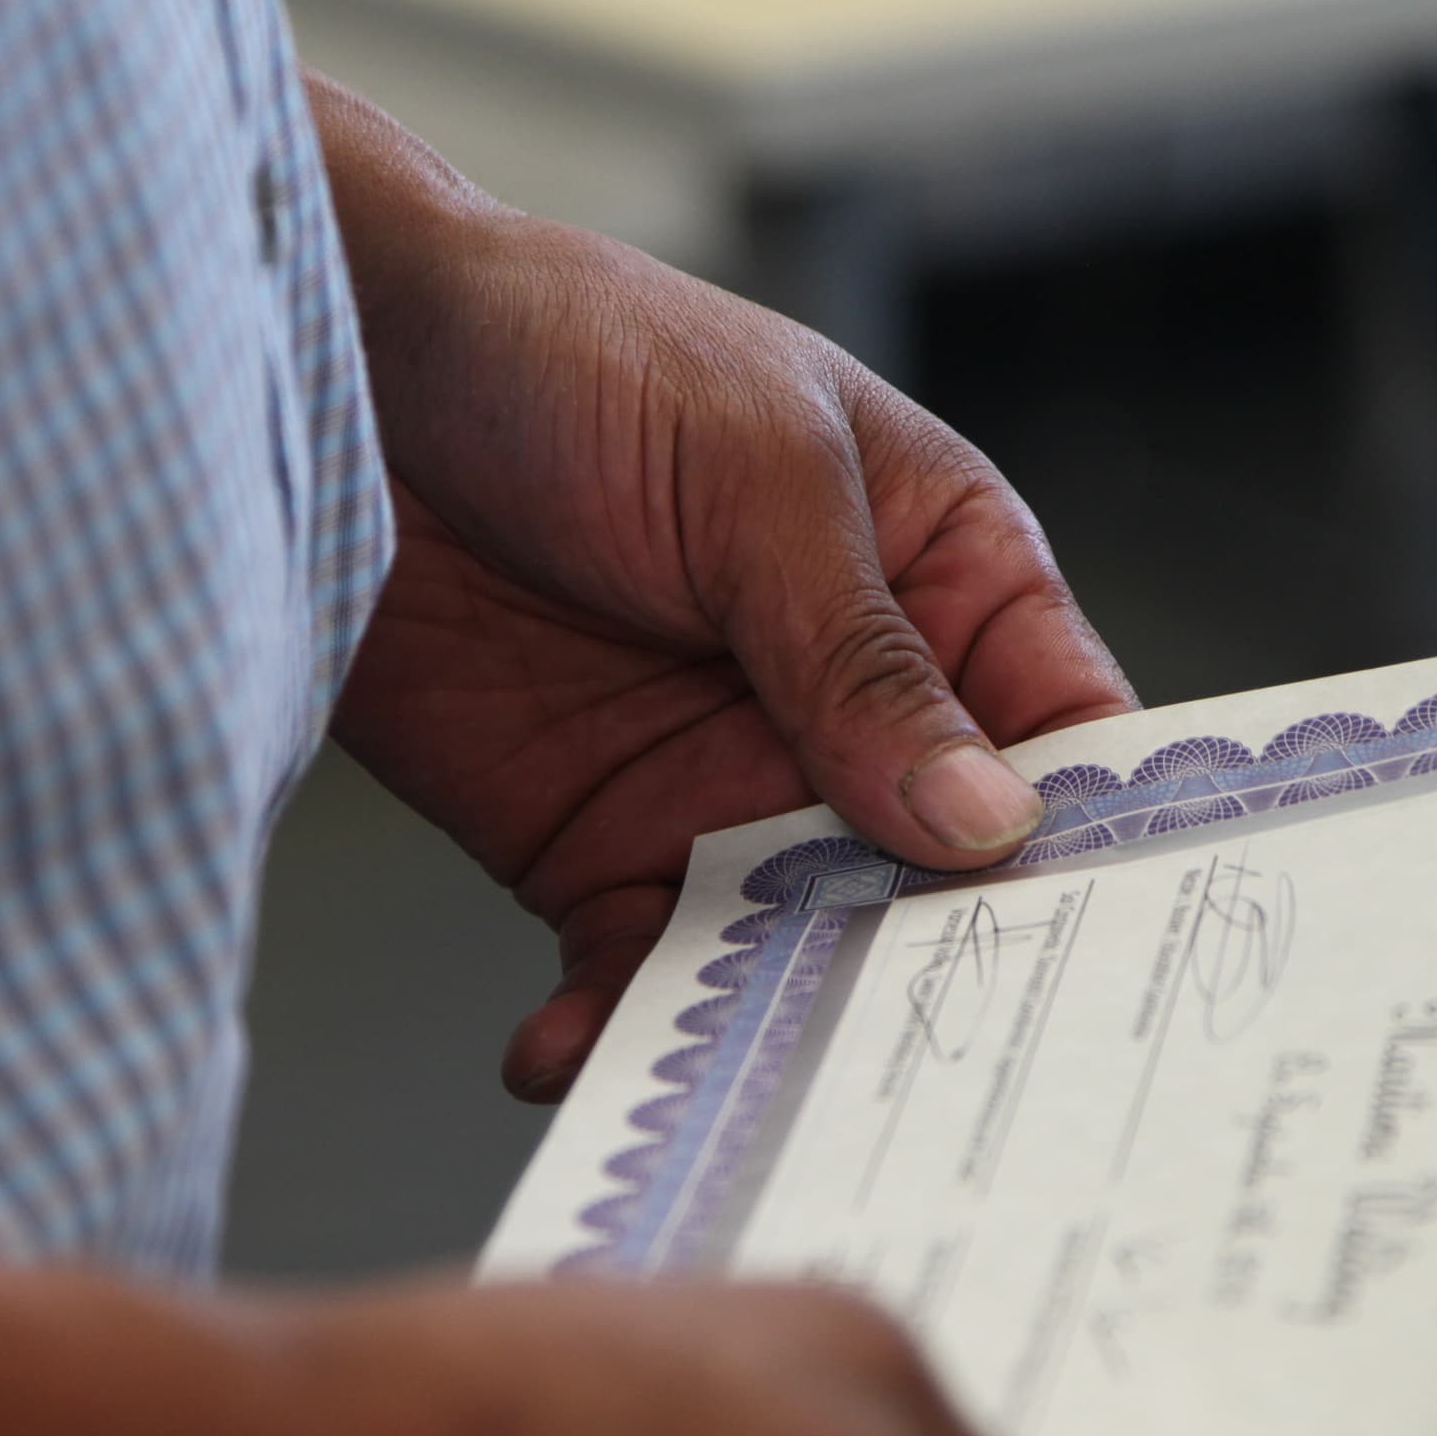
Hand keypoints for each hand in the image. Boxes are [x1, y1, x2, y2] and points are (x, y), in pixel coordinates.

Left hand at [312, 79, 1135, 1098]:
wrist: (333, 372)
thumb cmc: (573, 347)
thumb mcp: (757, 478)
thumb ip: (863, 656)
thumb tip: (985, 820)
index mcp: (944, 577)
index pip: (1064, 730)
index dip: (1095, 841)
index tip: (1103, 958)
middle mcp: (854, 702)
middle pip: (942, 874)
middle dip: (939, 970)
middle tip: (934, 1074)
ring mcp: (726, 781)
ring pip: (799, 944)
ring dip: (778, 1020)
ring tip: (752, 1088)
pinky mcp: (597, 841)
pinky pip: (635, 965)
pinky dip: (610, 1024)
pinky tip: (571, 1051)